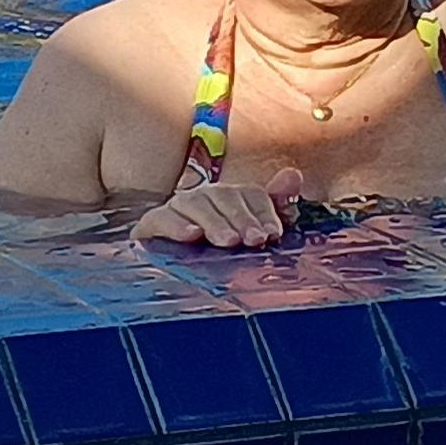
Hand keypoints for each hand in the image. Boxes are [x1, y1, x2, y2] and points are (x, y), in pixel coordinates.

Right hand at [129, 165, 306, 248]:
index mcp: (232, 198)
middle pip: (226, 198)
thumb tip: (293, 174)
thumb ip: (275, 206)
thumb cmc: (215, 253)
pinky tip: (191, 237)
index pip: (252, 195)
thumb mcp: (249, 233)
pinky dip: (176, 226)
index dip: (265, 213)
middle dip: (242, 219)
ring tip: (228, 241)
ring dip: (214, 222)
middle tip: (254, 240)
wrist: (166, 270)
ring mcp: (177, 208)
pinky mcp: (152, 223)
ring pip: (196, 205)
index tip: (273, 234)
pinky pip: (162, 219)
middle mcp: (205, 197)